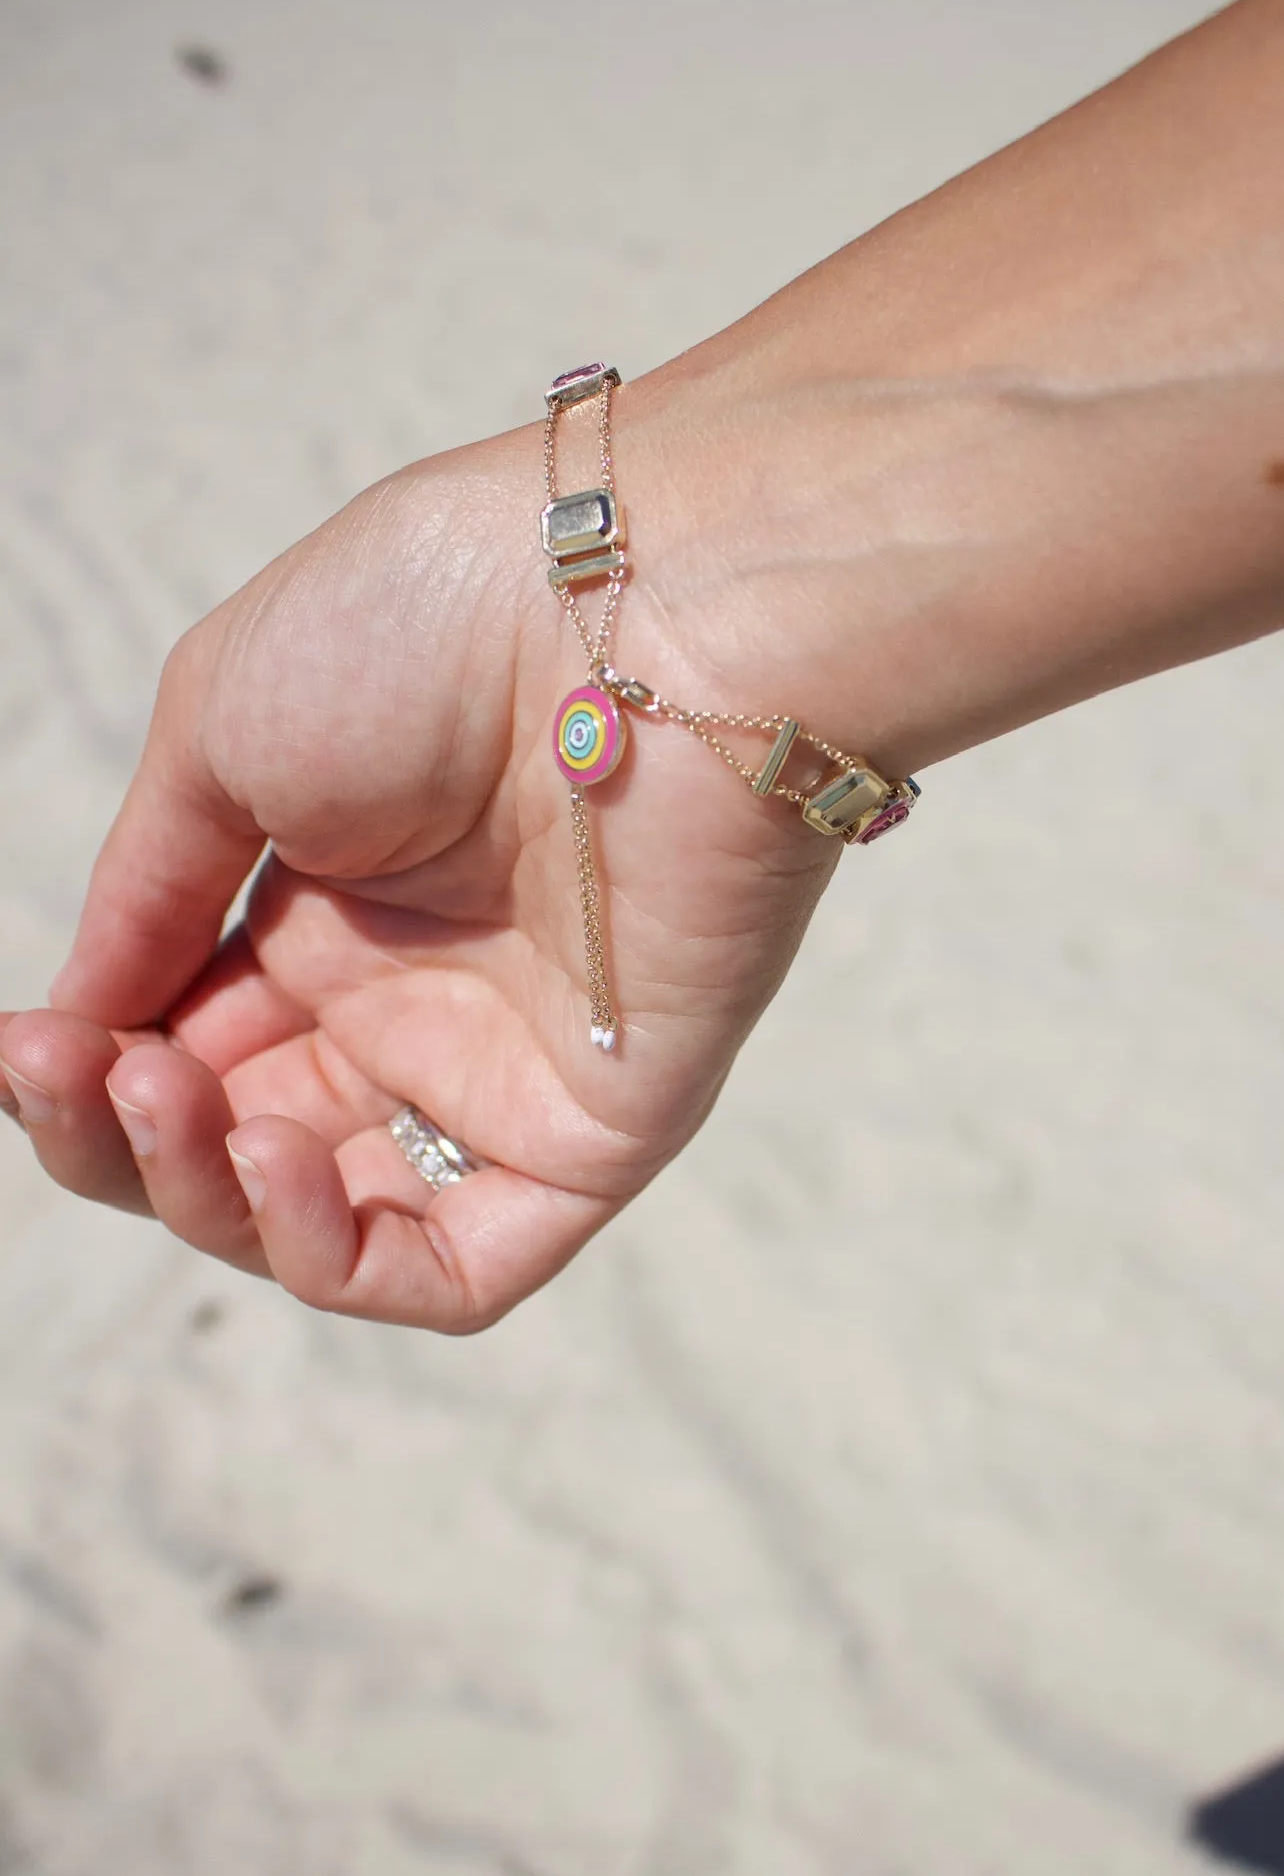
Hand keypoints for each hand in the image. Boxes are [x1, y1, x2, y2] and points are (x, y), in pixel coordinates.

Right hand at [0, 405, 835, 1330]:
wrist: (632, 607)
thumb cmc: (430, 627)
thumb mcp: (221, 733)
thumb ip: (145, 896)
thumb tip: (72, 1018)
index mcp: (320, 915)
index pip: (178, 1049)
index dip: (87, 1072)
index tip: (26, 1044)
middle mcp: (406, 1008)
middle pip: (231, 1149)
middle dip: (125, 1140)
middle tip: (95, 1071)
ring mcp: (498, 1077)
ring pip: (327, 1226)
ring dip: (214, 1200)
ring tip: (178, 1103)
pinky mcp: (593, 1134)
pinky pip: (463, 1268)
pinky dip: (346, 1261)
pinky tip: (274, 1169)